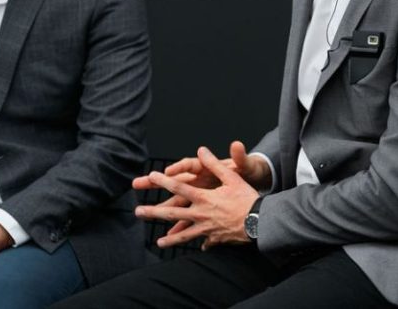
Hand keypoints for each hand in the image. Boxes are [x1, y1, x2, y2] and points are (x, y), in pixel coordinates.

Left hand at [135, 146, 259, 249]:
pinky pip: (204, 242)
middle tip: (138, 212)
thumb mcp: (231, 177)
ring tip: (159, 243)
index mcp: (203, 198)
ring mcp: (206, 229)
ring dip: (171, 239)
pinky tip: (198, 248)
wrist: (259, 221)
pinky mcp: (215, 239)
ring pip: (184, 235)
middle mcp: (201, 214)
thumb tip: (202, 149)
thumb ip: (214, 164)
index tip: (151, 177)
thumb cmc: (246, 198)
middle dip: (154, 212)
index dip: (163, 181)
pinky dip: (199, 244)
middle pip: (173, 214)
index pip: (179, 187)